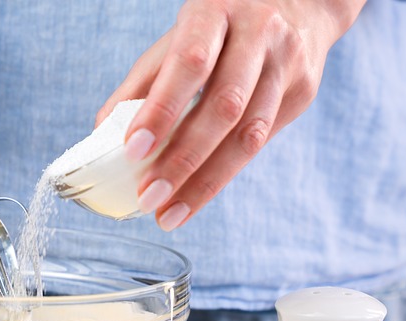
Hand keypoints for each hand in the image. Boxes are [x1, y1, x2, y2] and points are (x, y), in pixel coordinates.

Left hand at [97, 0, 365, 230]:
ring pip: (249, 134)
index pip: (190, 62)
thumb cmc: (219, 24)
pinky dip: (224, 174)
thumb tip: (102, 136)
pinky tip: (195, 196)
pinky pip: (262, 142)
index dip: (162, 108)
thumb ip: (142, 83)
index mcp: (216, 10)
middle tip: (148, 198)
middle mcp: (260, 33)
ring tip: (169, 213)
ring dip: (204, 182)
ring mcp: (288, 64)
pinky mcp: (303, 91)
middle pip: (224, 106)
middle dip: (182, 159)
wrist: (301, 1)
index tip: (133, 150)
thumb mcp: (178, 36)